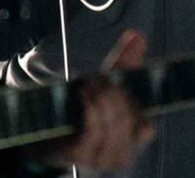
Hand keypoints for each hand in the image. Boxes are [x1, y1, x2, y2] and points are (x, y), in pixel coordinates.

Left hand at [32, 30, 154, 170]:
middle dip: (114, 93)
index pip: (146, 124)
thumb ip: (125, 61)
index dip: (136, 99)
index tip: (120, 78)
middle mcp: (123, 154)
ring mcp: (102, 158)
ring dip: (100, 98)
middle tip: (100, 77)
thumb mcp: (106, 83)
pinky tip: (83, 93)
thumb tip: (137, 35)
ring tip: (89, 83)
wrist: (47, 132)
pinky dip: (90, 108)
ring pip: (112, 123)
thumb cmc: (84, 109)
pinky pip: (93, 130)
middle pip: (128, 119)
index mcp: (134, 139)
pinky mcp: (82, 156)